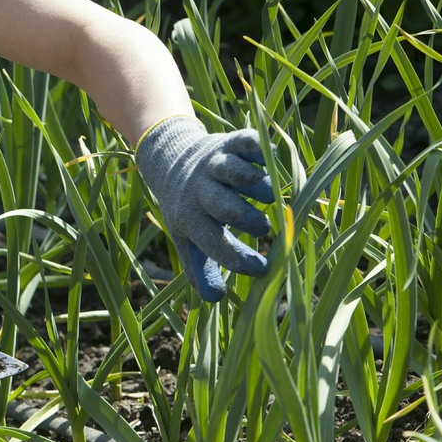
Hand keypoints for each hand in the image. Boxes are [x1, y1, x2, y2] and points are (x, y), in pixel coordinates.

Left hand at [135, 116, 274, 301]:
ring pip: (233, 172)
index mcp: (190, 219)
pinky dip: (258, 148)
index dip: (239, 260)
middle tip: (263, 228)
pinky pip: (244, 142)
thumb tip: (214, 299)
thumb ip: (200, 268)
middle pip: (224, 208)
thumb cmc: (187, 209)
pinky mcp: (228, 142)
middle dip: (248, 220)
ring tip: (270, 195)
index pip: (214, 244)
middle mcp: (200, 192)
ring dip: (256, 184)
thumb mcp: (186, 239)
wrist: (170, 160)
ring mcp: (214, 164)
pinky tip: (269, 158)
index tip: (264, 269)